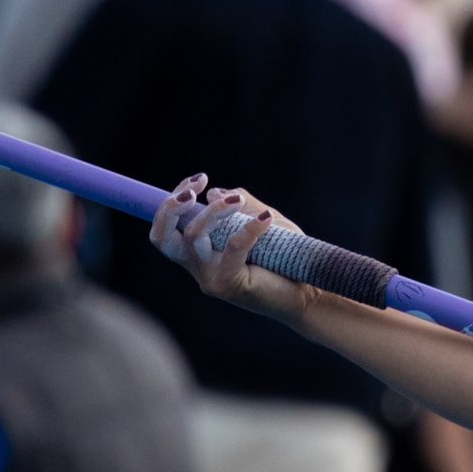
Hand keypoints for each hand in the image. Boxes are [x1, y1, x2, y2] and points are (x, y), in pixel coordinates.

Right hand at [150, 175, 307, 324]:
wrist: (310, 292)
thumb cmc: (286, 257)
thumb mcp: (262, 220)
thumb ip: (239, 204)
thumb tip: (213, 193)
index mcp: (198, 252)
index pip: (168, 226)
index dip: (173, 200)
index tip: (199, 179)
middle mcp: (198, 266)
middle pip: (162, 236)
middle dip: (171, 206)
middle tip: (195, 189)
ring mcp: (211, 277)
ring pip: (193, 236)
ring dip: (214, 211)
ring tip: (238, 201)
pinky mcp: (229, 284)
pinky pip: (232, 248)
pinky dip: (249, 228)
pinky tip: (267, 219)